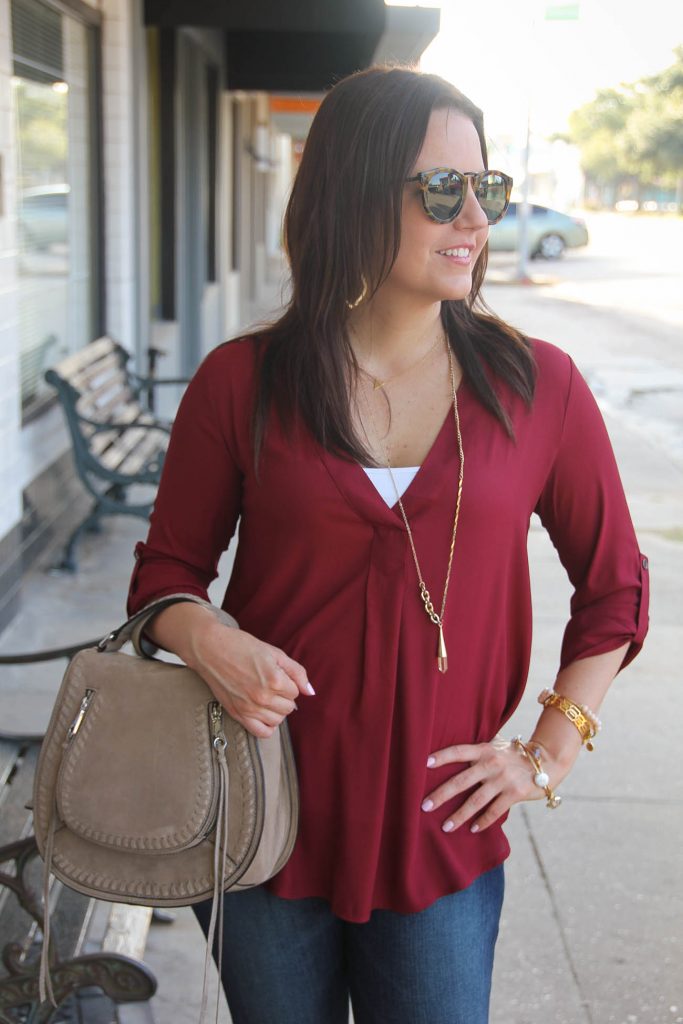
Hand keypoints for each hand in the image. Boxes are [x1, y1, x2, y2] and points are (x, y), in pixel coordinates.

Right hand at [188, 619, 314, 738]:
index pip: (295, 692)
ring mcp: (249, 708)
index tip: (277, 674)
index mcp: (274, 680)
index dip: (288, 682)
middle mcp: (262, 697)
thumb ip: (297, 672)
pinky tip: (264, 713)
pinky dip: (267, 726)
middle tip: (271, 684)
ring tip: (267, 696)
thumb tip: (310, 692)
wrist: (210, 648)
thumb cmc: (241, 646)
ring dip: (277, 710)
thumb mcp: (274, 653)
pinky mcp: (237, 714)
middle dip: (284, 696)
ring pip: (277, 720)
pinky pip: (261, 732)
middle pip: (289, 708)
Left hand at [421, 737, 562, 833]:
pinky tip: (473, 829)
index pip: (458, 751)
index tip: (423, 764)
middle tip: (424, 806)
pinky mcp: (515, 793)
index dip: (441, 757)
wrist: (547, 760)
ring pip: (476, 800)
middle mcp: (491, 763)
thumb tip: (450, 760)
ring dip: (459, 815)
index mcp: (484, 750)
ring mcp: (503, 779)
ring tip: (445, 827)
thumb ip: (477, 754)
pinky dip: (483, 821)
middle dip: (441, 795)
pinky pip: (495, 810)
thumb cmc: (514, 756)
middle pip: (461, 780)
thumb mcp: (496, 748)